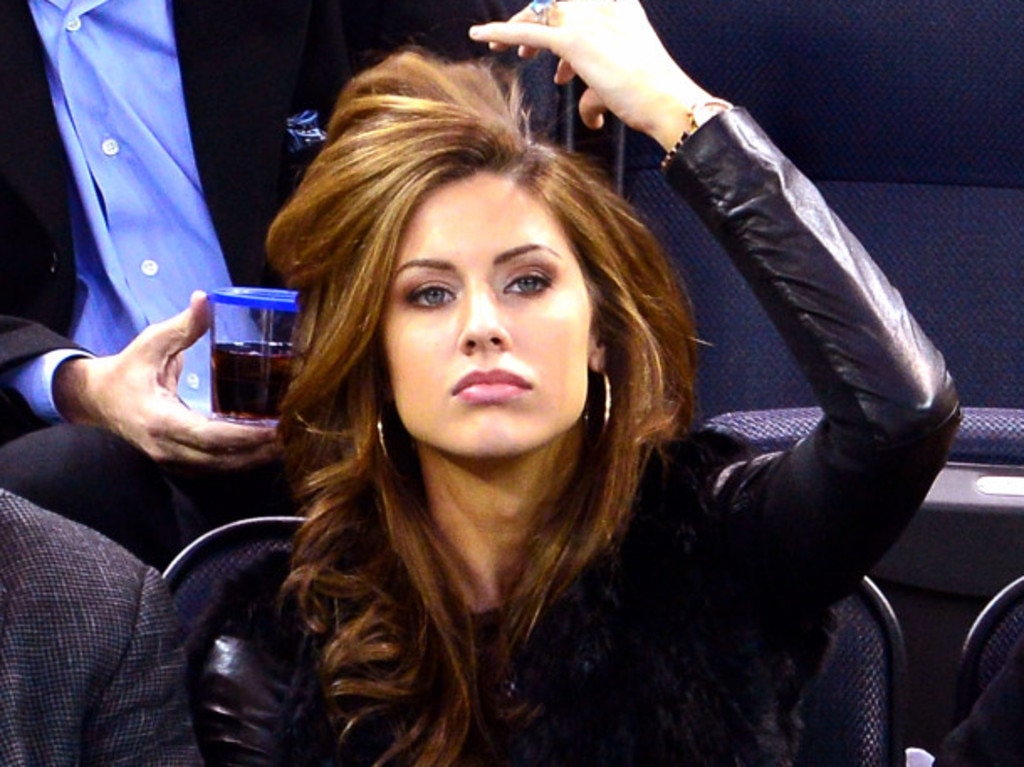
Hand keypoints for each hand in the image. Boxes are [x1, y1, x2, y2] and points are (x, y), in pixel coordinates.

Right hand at [53, 291, 280, 474]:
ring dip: (253, 459)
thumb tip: (206, 298)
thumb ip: (182, 326)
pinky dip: (239, 460)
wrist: (96, 400)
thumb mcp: (151, 343)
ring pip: (219, 469)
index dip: (242, 436)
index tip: (273, 429)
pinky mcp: (177, 464)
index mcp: (159, 420)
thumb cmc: (127, 370)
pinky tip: (263, 449)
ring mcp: (171, 461)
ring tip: (285, 443)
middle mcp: (165, 448)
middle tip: (291, 435)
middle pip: (220, 459)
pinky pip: (213, 468)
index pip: (207, 436)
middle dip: (257, 451)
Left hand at [469, 0, 716, 150]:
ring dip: (518, 31)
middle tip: (524, 50)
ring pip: (540, 14)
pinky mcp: (575, 40)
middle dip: (535, 22)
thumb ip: (597, 90)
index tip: (548, 42)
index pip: (575, 0)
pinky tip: (482, 36)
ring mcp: (589, 18)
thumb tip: (589, 116)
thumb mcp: (621, 81)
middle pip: (554, 3)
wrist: (666, 100)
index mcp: (619, 3)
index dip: (557, 16)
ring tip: (502, 48)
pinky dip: (502, 32)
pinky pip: (529, 31)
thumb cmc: (649, 95)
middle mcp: (603, 3)